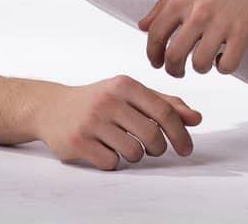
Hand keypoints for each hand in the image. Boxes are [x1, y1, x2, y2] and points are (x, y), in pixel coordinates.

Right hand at [34, 76, 201, 170]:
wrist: (51, 107)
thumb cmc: (98, 100)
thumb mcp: (129, 94)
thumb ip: (164, 103)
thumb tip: (196, 119)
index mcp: (125, 85)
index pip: (164, 112)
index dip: (180, 133)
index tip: (186, 148)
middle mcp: (108, 100)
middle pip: (152, 135)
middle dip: (158, 148)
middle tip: (153, 149)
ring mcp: (92, 121)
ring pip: (133, 152)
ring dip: (135, 156)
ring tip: (125, 146)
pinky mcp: (78, 142)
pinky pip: (111, 162)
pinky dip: (114, 161)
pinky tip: (105, 150)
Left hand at [137, 0, 247, 77]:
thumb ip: (165, 4)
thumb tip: (143, 25)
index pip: (155, 35)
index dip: (153, 54)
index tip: (157, 62)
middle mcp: (198, 11)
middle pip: (174, 56)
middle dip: (173, 69)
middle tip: (179, 71)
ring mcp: (221, 23)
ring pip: (199, 64)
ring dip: (200, 68)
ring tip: (206, 60)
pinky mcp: (244, 32)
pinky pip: (227, 65)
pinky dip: (223, 67)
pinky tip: (226, 57)